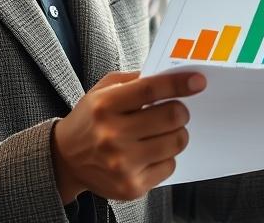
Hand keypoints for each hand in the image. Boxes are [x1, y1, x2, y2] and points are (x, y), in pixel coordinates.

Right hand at [51, 70, 205, 202]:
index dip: (178, 84)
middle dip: (180, 111)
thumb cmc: (90, 119)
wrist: (66, 159)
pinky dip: (166, 156)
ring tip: (163, 132)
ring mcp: (122, 164)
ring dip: (177, 134)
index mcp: (105, 105)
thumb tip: (171, 76)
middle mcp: (112, 135)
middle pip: (170, 117)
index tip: (198, 81)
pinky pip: (169, 166)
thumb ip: (134, 81)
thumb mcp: (103, 90)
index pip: (150, 89)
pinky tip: (151, 152)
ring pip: (175, 142)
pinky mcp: (131, 187)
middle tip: (176, 111)